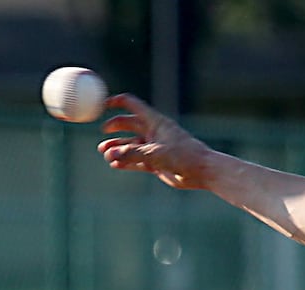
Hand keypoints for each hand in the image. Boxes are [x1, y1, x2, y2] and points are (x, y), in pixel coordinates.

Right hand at [96, 94, 213, 189]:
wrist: (203, 171)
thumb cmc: (184, 156)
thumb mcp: (156, 154)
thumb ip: (133, 153)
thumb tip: (111, 155)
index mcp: (155, 121)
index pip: (132, 104)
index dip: (116, 102)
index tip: (101, 104)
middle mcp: (154, 132)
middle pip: (129, 124)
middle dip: (114, 127)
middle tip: (103, 134)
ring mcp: (154, 147)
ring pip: (131, 145)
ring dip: (117, 148)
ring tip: (104, 153)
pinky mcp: (156, 162)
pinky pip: (136, 160)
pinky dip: (125, 162)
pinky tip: (114, 164)